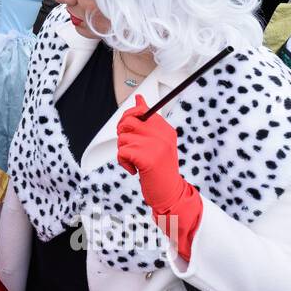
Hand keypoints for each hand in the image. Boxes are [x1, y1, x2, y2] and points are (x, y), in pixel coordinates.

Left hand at [116, 94, 183, 209]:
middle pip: (129, 121)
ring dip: (123, 151)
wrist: (169, 193)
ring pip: (123, 138)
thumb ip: (148, 121)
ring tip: (135, 161)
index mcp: (165, 129)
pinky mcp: (146, 158)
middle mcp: (162, 135)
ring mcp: (155, 146)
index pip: (142, 110)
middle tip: (128, 145)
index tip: (128, 128)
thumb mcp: (157, 142)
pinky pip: (122, 152)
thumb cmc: (160, 168)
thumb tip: (138, 98)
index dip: (129, 117)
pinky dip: (123, 162)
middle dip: (122, 133)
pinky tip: (134, 170)